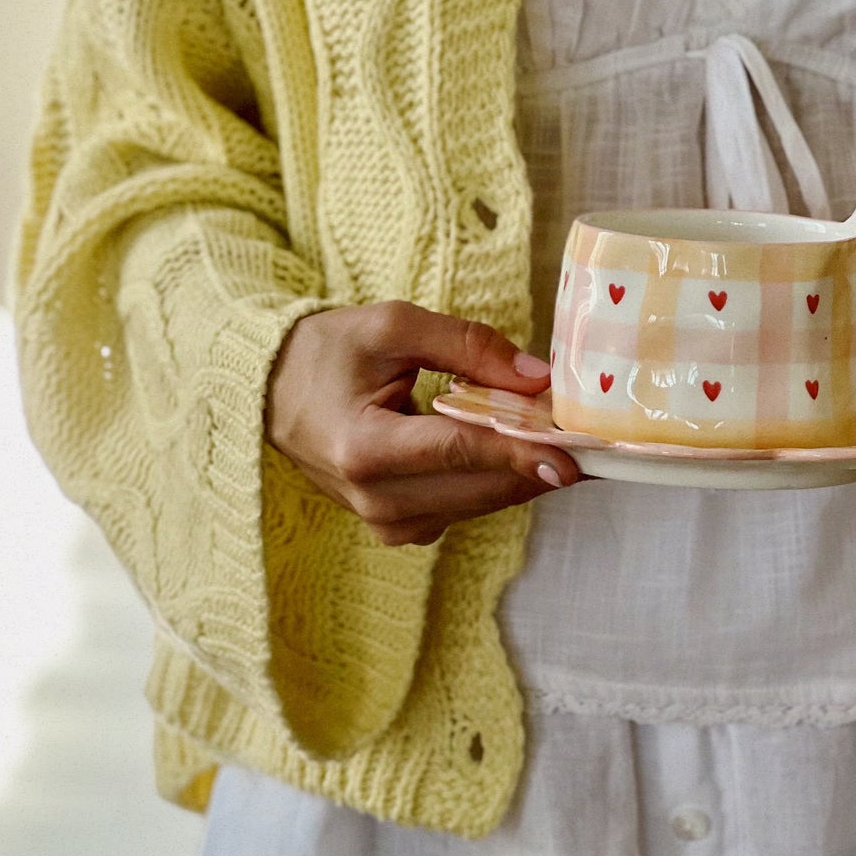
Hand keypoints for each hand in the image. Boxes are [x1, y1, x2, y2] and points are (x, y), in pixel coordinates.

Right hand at [265, 301, 580, 544]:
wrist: (269, 393)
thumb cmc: (326, 353)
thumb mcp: (393, 326)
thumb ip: (467, 346)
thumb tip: (537, 378)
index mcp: (363, 449)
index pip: (460, 453)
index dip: (523, 453)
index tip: (575, 454)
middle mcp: (374, 500)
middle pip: (480, 488)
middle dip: (537, 460)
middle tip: (586, 432)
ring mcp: (385, 523)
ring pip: (481, 504)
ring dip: (522, 472)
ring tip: (554, 432)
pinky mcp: (398, 528)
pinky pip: (466, 507)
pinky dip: (495, 480)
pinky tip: (510, 448)